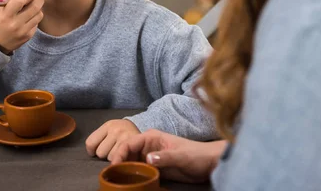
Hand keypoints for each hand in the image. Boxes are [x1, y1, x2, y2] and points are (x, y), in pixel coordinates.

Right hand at [0, 0, 43, 53]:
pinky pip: (37, 23)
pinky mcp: (29, 36)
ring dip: (38, 9)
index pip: (20, 1)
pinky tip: (28, 18)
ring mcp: (23, 31)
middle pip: (35, 7)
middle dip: (38, 0)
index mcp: (5, 16)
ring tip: (32, 8)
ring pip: (39, 14)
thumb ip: (6, 0)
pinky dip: (34, 19)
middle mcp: (15, 24)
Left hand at [86, 119, 140, 160]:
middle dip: (104, 154)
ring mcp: (125, 138)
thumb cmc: (120, 132)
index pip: (90, 143)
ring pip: (110, 158)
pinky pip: (119, 160)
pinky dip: (120, 160)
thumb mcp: (109, 130)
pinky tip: (123, 155)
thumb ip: (99, 139)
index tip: (96, 150)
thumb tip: (91, 153)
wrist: (140, 130)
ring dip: (113, 158)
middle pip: (100, 153)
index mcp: (108, 125)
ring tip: (118, 151)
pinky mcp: (133, 147)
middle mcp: (116, 130)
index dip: (91, 150)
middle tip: (111, 149)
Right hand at [110, 129, 225, 183]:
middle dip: (118, 163)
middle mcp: (147, 146)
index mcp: (151, 137)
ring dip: (124, 171)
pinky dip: (132, 177)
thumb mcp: (181, 156)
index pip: (129, 143)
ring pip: (131, 163)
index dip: (119, 153)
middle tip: (112, 176)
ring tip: (118, 181)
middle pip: (126, 153)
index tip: (113, 166)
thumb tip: (148, 158)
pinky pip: (139, 172)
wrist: (208, 163)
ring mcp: (150, 157)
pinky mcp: (154, 168)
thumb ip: (165, 157)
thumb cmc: (196, 155)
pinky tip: (129, 184)